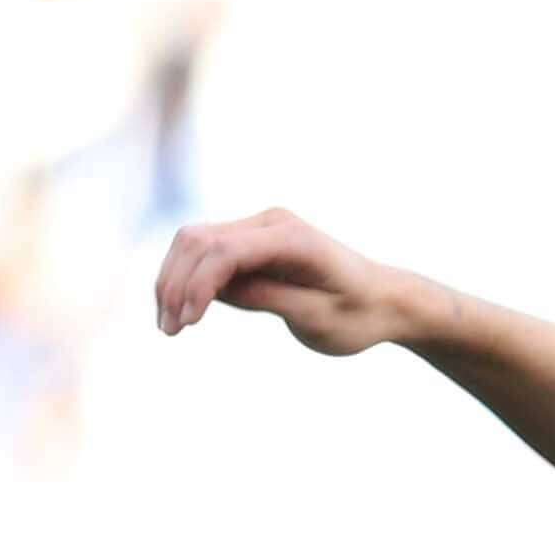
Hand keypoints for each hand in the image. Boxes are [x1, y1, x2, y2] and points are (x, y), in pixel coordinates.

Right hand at [152, 209, 433, 354]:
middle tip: (168, 330)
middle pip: (198, 240)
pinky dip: (189, 278)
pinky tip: (182, 311)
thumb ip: (267, 298)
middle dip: (175, 283)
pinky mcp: (252, 242)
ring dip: (174, 280)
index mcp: (293, 239)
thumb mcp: (317, 318)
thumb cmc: (359, 315)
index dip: (197, 285)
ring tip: (169, 326)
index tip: (186, 323)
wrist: (386, 301)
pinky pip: (207, 252)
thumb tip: (213, 290)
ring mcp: (260, 228)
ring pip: (194, 242)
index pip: (225, 251)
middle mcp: (271, 223)